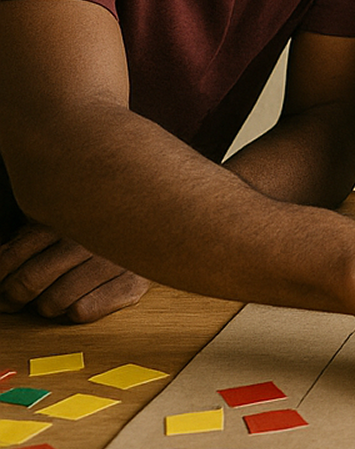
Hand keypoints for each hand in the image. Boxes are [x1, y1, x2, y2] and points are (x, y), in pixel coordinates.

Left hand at [0, 224, 150, 321]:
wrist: (162, 225)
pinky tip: (82, 298)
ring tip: (55, 296)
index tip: (0, 283)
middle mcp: (88, 238)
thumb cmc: (100, 229)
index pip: (11, 257)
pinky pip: (82, 312)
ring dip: (47, 306)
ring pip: (53, 303)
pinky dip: (76, 311)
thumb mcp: (61, 223)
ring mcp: (112, 261)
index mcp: (66, 218)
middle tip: (13, 301)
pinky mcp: (131, 284)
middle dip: (14, 298)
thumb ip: (27, 241)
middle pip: (28, 283)